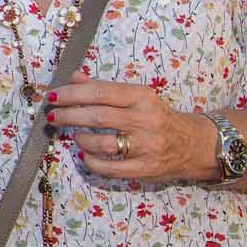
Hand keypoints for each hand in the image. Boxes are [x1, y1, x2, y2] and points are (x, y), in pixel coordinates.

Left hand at [48, 69, 213, 181]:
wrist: (195, 144)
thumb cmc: (159, 117)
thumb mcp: (138, 97)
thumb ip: (106, 88)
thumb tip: (75, 77)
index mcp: (142, 97)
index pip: (100, 92)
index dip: (72, 94)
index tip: (53, 95)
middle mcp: (145, 120)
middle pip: (97, 117)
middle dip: (68, 115)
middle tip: (52, 116)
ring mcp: (146, 146)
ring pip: (101, 143)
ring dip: (81, 139)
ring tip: (76, 136)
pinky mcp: (145, 169)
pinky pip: (109, 167)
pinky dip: (91, 161)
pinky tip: (86, 155)